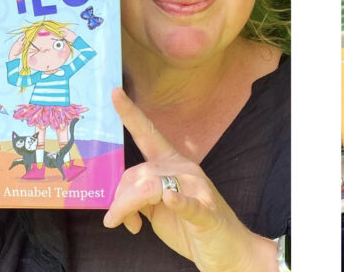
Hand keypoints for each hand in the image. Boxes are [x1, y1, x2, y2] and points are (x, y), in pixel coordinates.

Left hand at [99, 90, 273, 270]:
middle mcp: (186, 171)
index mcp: (174, 165)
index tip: (114, 92)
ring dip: (128, 208)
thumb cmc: (192, 228)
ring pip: (150, 188)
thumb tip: (117, 202)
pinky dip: (177, 202)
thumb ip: (140, 196)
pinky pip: (187, 204)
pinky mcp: (206, 213)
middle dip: (119, 199)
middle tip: (115, 221)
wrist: (229, 250)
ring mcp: (199, 191)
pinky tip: (169, 199)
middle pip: (138, 173)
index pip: (149, 136)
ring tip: (126, 227)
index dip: (131, 114)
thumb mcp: (158, 209)